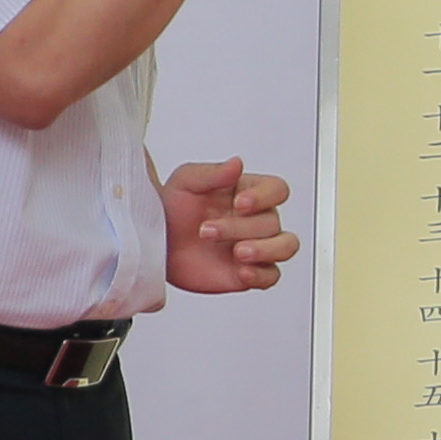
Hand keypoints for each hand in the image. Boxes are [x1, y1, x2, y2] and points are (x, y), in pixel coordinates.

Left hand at [163, 156, 295, 292]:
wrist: (155, 243)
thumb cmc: (172, 208)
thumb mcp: (186, 182)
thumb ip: (214, 173)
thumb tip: (237, 163)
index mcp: (249, 193)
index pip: (277, 190)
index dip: (264, 197)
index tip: (239, 203)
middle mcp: (257, 219)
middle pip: (272, 222)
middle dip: (239, 228)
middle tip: (206, 231)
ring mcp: (256, 247)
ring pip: (285, 247)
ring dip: (265, 250)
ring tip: (238, 252)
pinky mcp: (249, 272)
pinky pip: (271, 276)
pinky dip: (261, 274)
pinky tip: (242, 271)